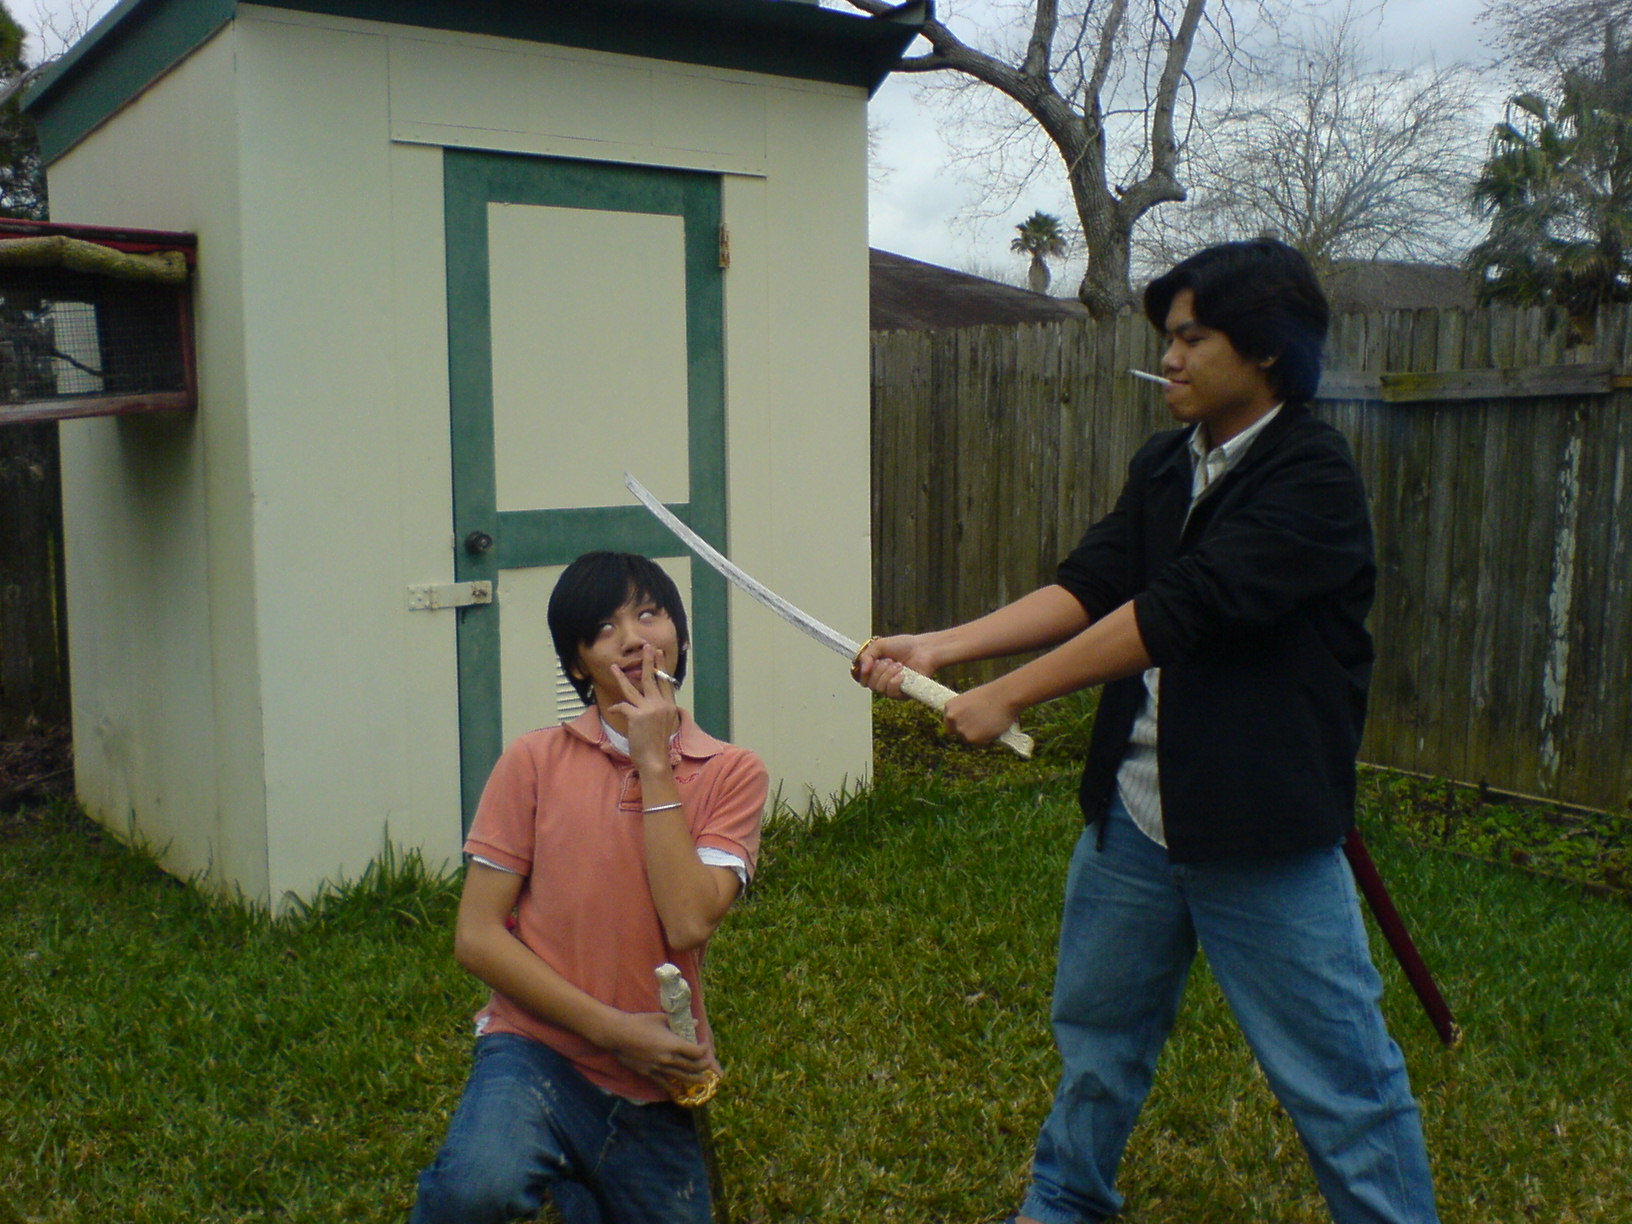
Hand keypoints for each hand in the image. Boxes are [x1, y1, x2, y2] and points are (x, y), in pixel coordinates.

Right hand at [606, 1011, 721, 1088]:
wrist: (618, 1034)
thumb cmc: (640, 1023)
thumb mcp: (661, 1018)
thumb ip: (679, 1022)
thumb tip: (695, 1022)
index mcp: (673, 1044)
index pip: (696, 1052)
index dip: (704, 1050)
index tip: (705, 1046)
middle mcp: (668, 1059)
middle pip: (693, 1067)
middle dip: (703, 1066)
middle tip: (707, 1064)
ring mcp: (659, 1068)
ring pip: (682, 1078)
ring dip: (694, 1080)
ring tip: (702, 1080)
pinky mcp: (649, 1073)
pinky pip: (664, 1084)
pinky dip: (673, 1087)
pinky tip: (678, 1091)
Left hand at [612, 647, 681, 766]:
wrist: (655, 760)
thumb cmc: (657, 745)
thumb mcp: (664, 724)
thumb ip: (659, 709)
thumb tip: (651, 701)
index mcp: (669, 706)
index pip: (665, 681)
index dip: (661, 666)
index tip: (659, 653)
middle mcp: (661, 705)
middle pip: (652, 678)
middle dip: (649, 660)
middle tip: (646, 646)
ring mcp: (649, 709)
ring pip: (633, 688)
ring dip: (621, 676)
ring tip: (614, 666)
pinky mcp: (637, 716)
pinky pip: (622, 706)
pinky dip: (616, 708)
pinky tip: (612, 709)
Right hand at [852, 633, 937, 697]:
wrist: (923, 649)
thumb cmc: (904, 646)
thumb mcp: (879, 645)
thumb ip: (866, 656)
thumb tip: (862, 670)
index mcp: (876, 670)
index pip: (862, 679)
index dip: (864, 672)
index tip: (872, 662)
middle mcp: (883, 680)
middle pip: (870, 684)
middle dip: (879, 670)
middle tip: (889, 660)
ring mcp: (893, 688)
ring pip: (879, 688)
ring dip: (888, 674)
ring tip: (898, 665)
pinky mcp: (903, 693)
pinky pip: (891, 692)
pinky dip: (895, 681)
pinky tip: (902, 674)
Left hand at [944, 684, 1022, 746]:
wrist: (1005, 696)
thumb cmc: (993, 695)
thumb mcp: (972, 700)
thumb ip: (965, 712)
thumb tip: (966, 724)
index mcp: (950, 706)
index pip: (950, 723)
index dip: (960, 724)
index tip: (969, 724)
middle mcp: (951, 717)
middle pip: (957, 732)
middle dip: (968, 731)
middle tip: (982, 726)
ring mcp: (960, 728)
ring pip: (969, 739)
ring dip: (979, 735)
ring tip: (991, 724)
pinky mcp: (971, 737)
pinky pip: (979, 743)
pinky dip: (987, 739)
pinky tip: (994, 728)